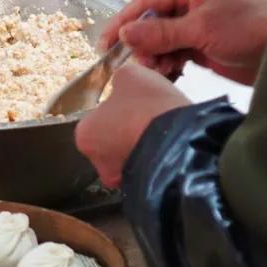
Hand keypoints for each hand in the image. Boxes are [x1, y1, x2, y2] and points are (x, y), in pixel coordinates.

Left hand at [75, 64, 189, 188]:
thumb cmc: (148, 107)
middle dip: (129, 131)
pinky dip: (157, 160)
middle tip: (150, 119)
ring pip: (131, 157)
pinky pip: (149, 170)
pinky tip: (171, 148)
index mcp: (84, 134)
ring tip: (163, 132)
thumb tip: (121, 85)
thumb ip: (120, 81)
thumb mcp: (131, 76)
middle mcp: (96, 162)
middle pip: (113, 141)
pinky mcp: (144, 190)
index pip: (98, 120)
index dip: (119, 110)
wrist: (182, 141)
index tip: (135, 106)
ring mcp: (120, 180)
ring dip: (143, 146)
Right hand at [99, 0, 266, 84]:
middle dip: (141, 44)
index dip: (123, 22)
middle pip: (149, 23)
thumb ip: (161, 32)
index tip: (105, 44)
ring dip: (154, 57)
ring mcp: (194, 25)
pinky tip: (170, 74)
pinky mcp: (201, 45)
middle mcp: (188, 3)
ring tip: (160, 70)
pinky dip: (167, 65)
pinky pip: (173, 54)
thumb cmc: (247, 29)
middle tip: (143, 64)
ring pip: (159, 41)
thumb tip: (123, 34)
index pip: (146, 2)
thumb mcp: (201, 29)